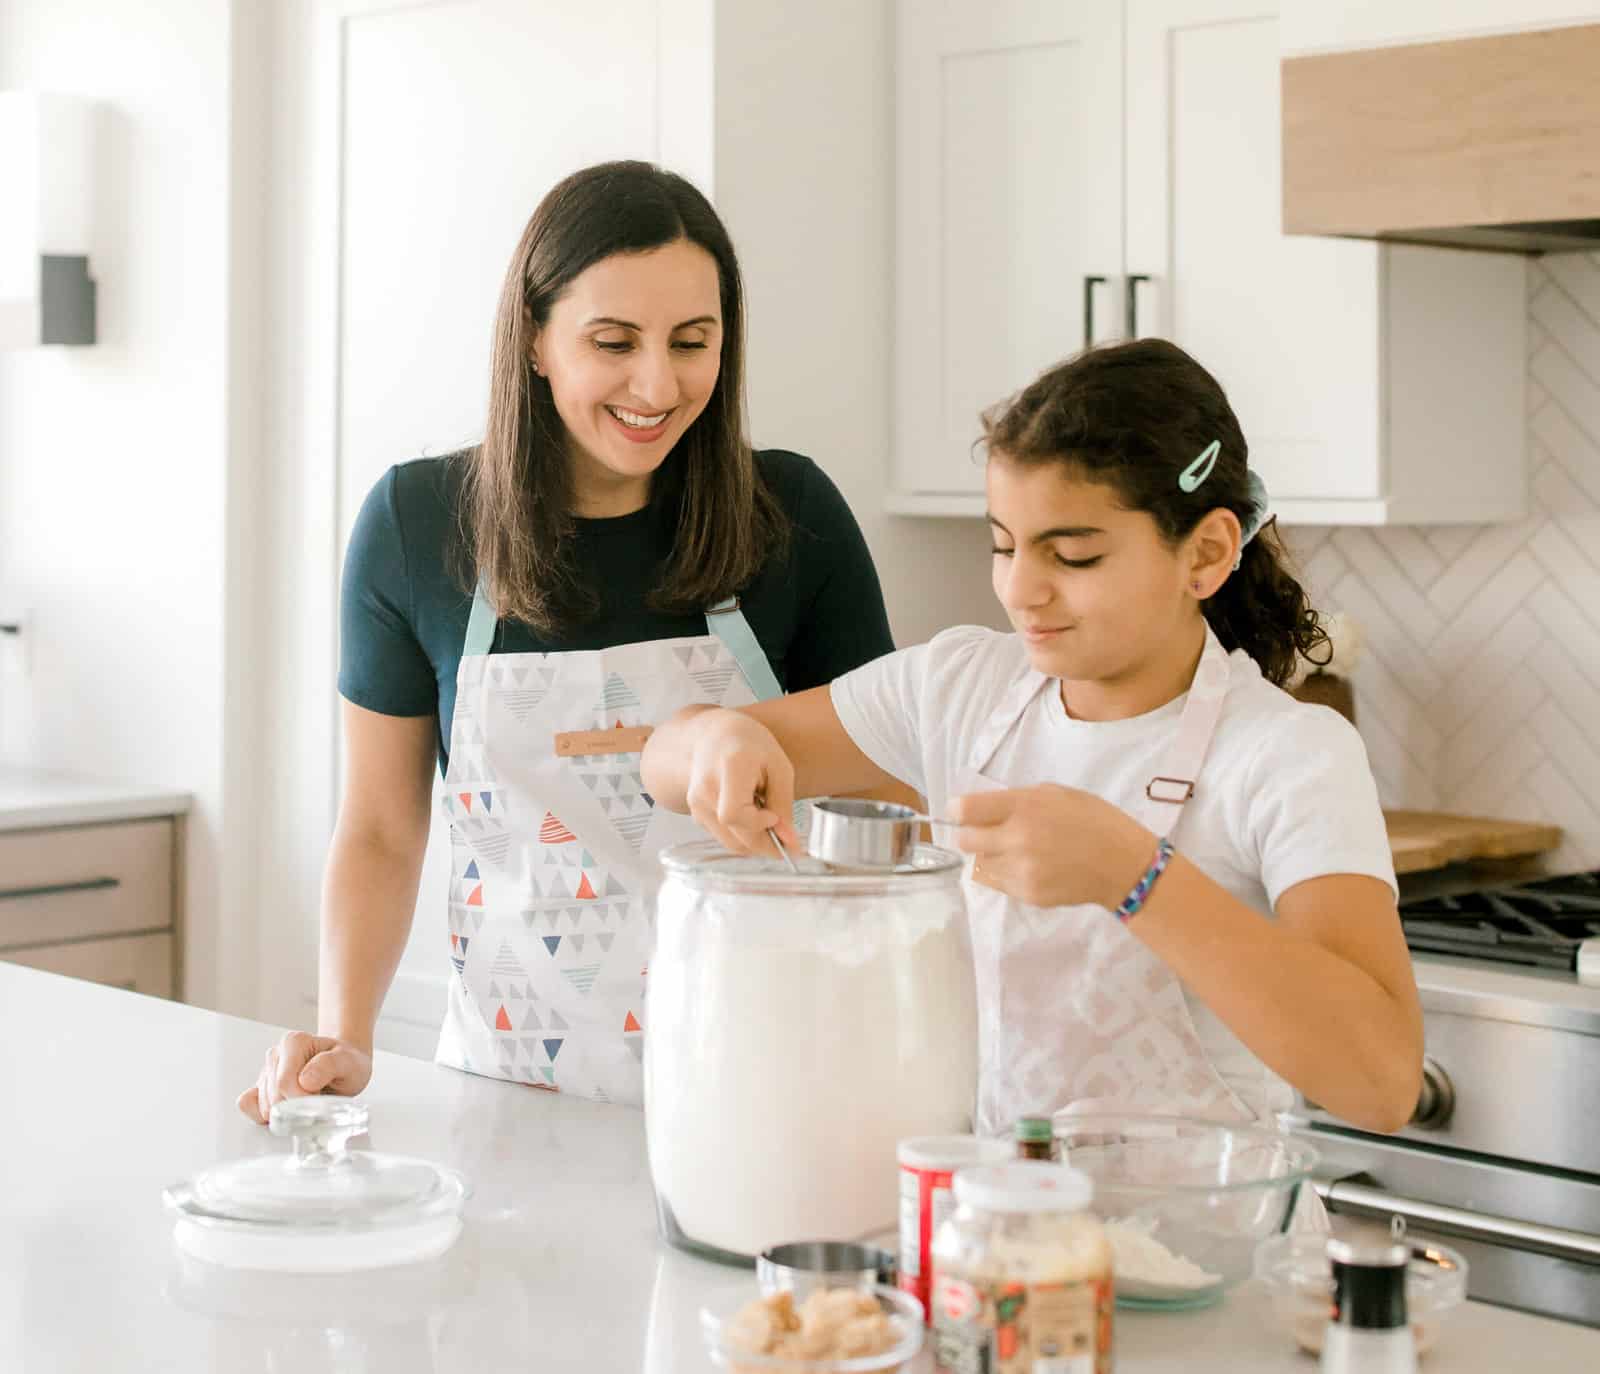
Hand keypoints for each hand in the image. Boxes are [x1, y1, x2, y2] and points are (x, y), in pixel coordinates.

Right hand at [235, 1031, 372, 1124]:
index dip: (303, 1099)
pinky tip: (287, 1111)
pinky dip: (264, 1115)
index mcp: (294, 1042)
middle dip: (296, 1108)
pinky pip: (248, 1104)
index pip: (284, 1082)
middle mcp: (276, 1055)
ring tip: (307, 1101)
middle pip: (274, 1096)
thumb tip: (305, 1081)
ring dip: (287, 1112)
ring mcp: (266, 1072)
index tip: (320, 1099)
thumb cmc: (346, 1063)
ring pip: (264, 1104)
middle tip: (317, 1101)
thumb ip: (329, 1066)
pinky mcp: (260, 1088)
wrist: (344, 1067)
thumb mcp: (350, 1062)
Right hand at [683, 709, 803, 856]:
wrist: (716, 735)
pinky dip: (742, 835)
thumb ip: (783, 804)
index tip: (775, 817)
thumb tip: (789, 841)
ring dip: (755, 842)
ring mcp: (696, 802)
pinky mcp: (695, 812)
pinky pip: (724, 836)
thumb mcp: (779, 767)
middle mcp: (705, 787)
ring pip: (730, 842)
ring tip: (767, 820)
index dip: (757, 824)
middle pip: (733, 835)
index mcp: (729, 768)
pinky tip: (751, 815)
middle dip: (765, 844)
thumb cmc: (751, 746)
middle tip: (786, 841)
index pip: (733, 814)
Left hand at [950, 784, 1153, 909]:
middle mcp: (1017, 838)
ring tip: (1020, 852)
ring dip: (992, 856)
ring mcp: (1021, 870)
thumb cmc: (1094, 821)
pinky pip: (1000, 882)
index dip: (959, 810)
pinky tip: (1033, 868)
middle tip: (990, 833)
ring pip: (981, 864)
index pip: (966, 809)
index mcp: (1025, 807)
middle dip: (972, 835)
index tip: (963, 812)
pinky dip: (1008, 874)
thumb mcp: (1058, 794)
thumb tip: (985, 808)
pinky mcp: (1027, 894)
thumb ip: (1018, 800)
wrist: (1124, 865)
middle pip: (965, 840)